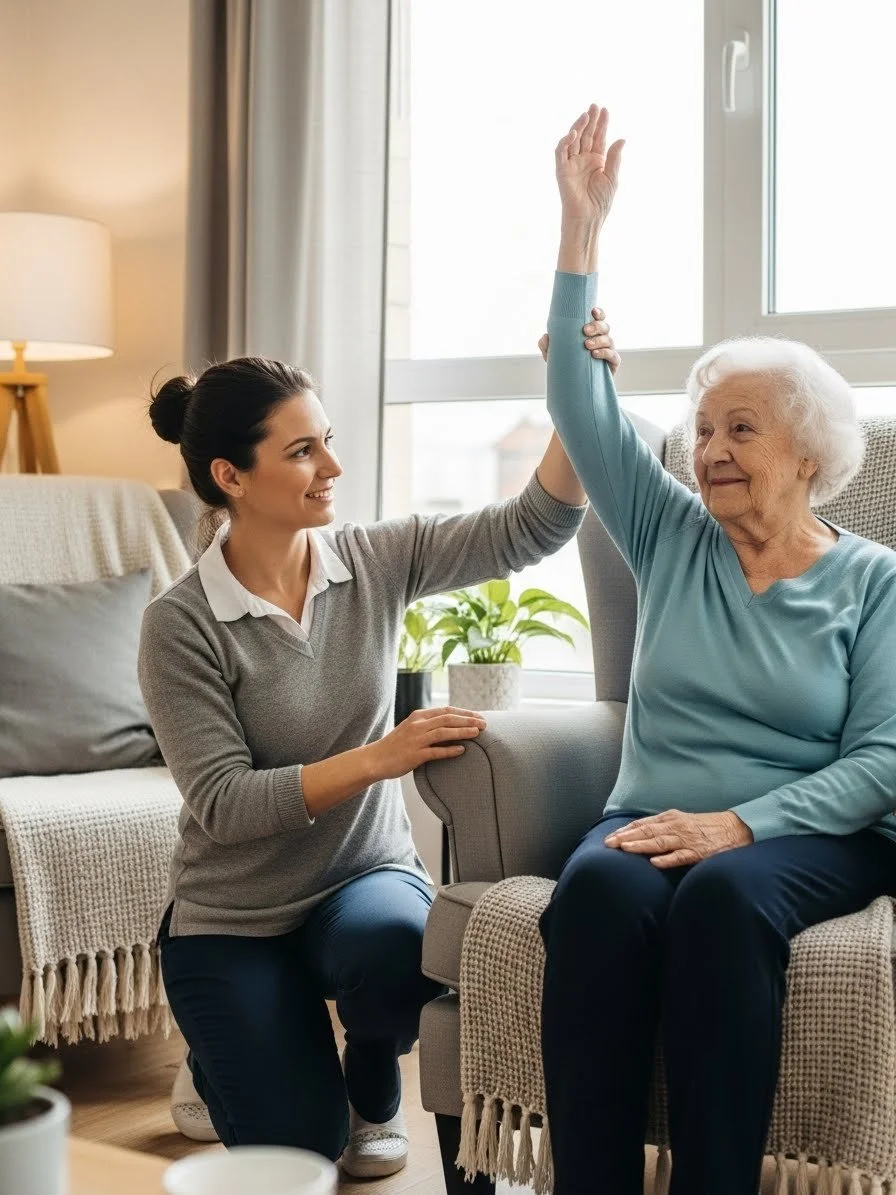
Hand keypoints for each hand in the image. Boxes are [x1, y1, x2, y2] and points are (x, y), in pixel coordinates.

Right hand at [369, 706, 486, 779]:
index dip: (464, 712)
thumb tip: (449, 724)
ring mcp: (416, 740)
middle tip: (484, 723)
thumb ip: (427, 725)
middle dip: (468, 720)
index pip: (446, 710)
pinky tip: (462, 750)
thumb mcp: (410, 729)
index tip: (478, 716)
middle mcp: (418, 725)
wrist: (375, 759)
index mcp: (418, 716)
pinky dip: (450, 750)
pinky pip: (436, 751)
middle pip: (448, 718)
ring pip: (444, 732)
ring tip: (478, 733)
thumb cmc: (395, 745)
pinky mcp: (415, 755)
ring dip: (463, 731)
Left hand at [538, 307, 619, 373]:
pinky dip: (605, 353)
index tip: (592, 311)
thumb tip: (545, 336)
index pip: (599, 318)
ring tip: (586, 345)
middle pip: (605, 326)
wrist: (577, 387)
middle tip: (585, 330)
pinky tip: (594, 354)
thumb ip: (547, 346)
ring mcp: (609, 350)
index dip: (598, 312)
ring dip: (598, 340)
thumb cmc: (568, 366)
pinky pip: (613, 355)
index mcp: (592, 332)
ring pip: (609, 339)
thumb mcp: (554, 356)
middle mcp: (602, 339)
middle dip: (596, 326)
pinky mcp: (613, 363)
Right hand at [555, 104, 623, 228]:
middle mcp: (583, 159)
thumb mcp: (612, 178)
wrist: (588, 218)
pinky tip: (574, 133)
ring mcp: (572, 164)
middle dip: (590, 120)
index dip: (601, 124)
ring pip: (573, 140)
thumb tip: (622, 138)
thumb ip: (615, 158)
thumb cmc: (600, 202)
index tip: (605, 110)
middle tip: (594, 106)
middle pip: (586, 135)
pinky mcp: (562, 170)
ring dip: (579, 127)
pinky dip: (566, 142)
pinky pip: (561, 153)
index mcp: (597, 160)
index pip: (598, 137)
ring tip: (586, 115)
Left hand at [604, 809, 753, 868]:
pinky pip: (680, 856)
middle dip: (626, 837)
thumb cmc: (705, 826)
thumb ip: (662, 826)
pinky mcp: (698, 852)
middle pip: (647, 832)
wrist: (734, 828)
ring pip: (660, 842)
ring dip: (641, 845)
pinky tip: (655, 862)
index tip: (610, 837)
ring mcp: (687, 839)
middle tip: (609, 844)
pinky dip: (667, 859)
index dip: (625, 830)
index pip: (643, 824)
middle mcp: (676, 826)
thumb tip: (639, 834)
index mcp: (671, 818)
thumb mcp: (681, 821)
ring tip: (625, 849)